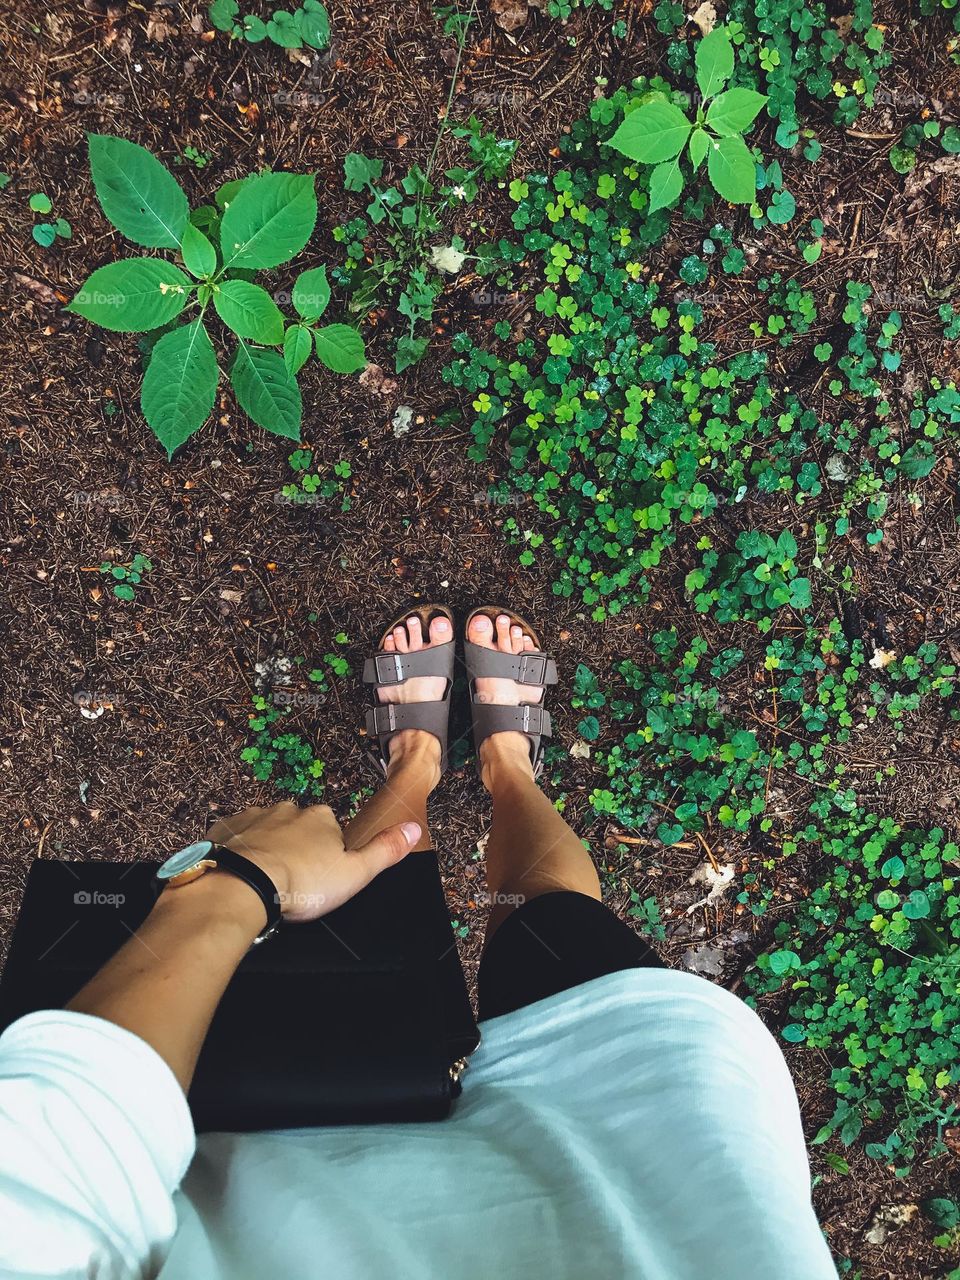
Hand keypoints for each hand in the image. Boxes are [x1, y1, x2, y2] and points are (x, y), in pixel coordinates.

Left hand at [206, 801, 420, 922]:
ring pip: (265, 831)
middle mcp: (288, 809)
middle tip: (292, 881)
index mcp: (321, 818)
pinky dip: (238, 852)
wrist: (242, 887)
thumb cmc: (300, 884)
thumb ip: (385, 850)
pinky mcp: (225, 829)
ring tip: (265, 882)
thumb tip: (413, 828)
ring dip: (266, 850)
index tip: (319, 876)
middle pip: (296, 827)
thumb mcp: (355, 874)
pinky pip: (234, 837)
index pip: (330, 830)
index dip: (326, 855)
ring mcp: (254, 816)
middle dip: (294, 849)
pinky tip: (240, 874)